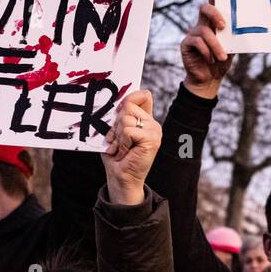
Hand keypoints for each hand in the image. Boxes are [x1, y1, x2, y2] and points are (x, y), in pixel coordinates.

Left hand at [103, 90, 160, 205]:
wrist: (121, 177)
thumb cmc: (116, 155)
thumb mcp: (116, 131)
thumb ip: (120, 115)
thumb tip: (117, 103)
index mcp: (146, 119)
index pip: (142, 95)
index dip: (128, 100)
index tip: (118, 116)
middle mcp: (153, 123)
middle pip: (128, 105)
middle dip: (116, 124)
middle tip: (117, 140)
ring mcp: (154, 131)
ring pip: (126, 118)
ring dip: (117, 135)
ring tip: (120, 148)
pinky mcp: (152, 140)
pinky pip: (128, 131)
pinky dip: (121, 142)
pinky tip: (124, 152)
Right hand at [180, 0, 229, 98]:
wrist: (210, 79)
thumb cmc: (222, 60)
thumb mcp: (232, 47)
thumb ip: (235, 36)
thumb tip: (249, 26)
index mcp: (214, 21)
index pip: (214, 0)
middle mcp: (203, 23)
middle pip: (205, 8)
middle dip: (214, 13)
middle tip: (223, 25)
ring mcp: (193, 33)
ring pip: (204, 31)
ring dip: (215, 45)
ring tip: (221, 57)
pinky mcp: (186, 44)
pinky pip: (197, 42)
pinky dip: (207, 52)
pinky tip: (211, 60)